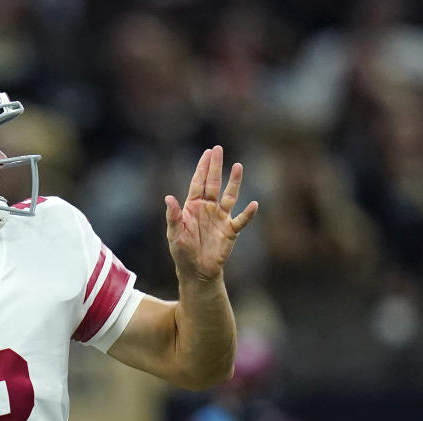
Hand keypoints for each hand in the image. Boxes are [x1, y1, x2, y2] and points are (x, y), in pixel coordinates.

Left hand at [166, 146, 257, 281]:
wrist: (196, 270)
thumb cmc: (182, 251)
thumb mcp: (174, 234)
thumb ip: (173, 216)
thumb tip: (168, 198)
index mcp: (193, 207)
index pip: (198, 183)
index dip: (202, 168)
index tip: (208, 152)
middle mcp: (208, 208)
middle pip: (213, 183)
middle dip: (215, 167)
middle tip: (219, 149)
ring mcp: (221, 218)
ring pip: (230, 196)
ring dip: (234, 182)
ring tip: (238, 166)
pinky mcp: (230, 230)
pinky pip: (241, 220)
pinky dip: (247, 213)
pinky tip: (253, 204)